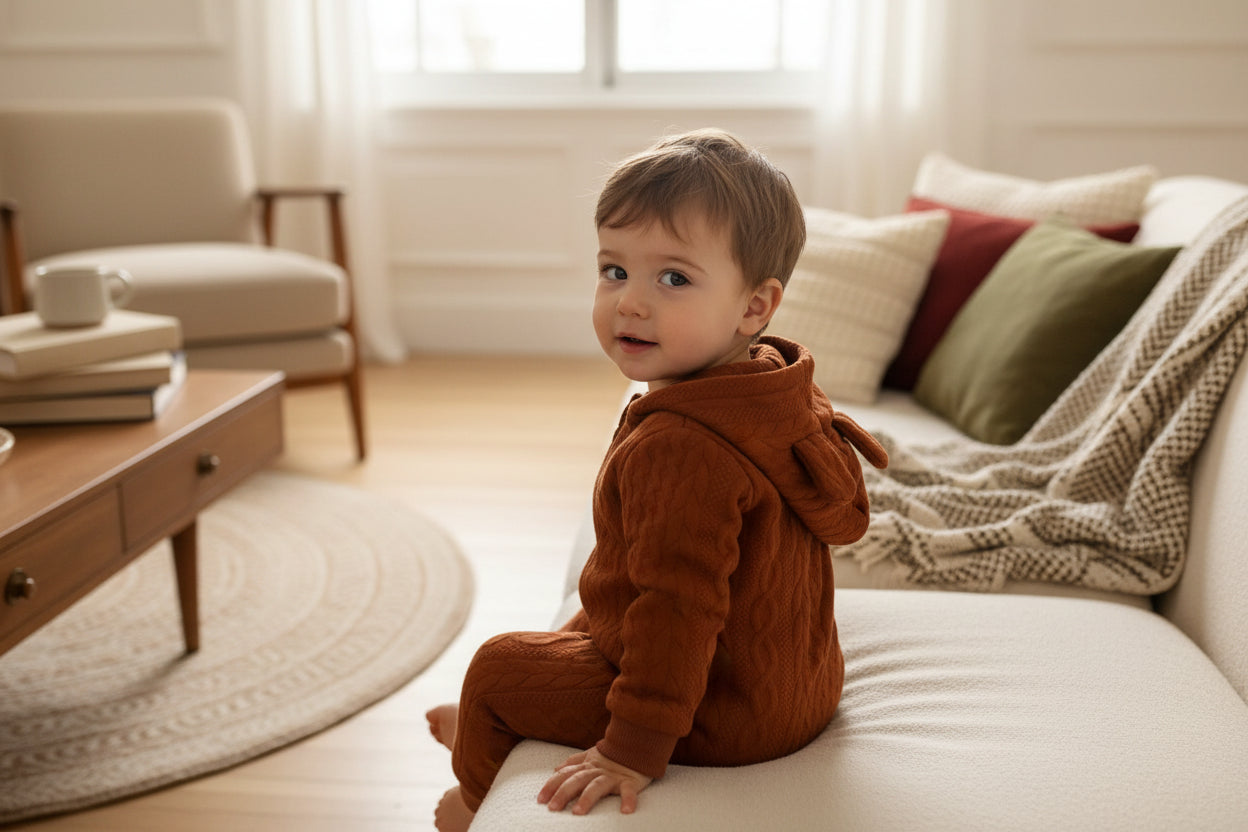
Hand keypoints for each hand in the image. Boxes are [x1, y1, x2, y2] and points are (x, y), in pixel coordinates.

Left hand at [537, 747, 652, 814]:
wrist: (639, 742)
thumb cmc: (614, 754)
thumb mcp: (592, 755)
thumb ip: (574, 761)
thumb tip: (556, 769)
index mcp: (587, 766)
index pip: (565, 775)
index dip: (551, 786)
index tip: (540, 799)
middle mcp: (597, 771)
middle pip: (577, 781)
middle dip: (563, 793)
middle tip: (552, 808)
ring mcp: (613, 776)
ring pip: (597, 786)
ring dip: (587, 798)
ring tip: (577, 812)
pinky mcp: (631, 781)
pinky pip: (630, 791)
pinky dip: (629, 800)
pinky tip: (626, 811)